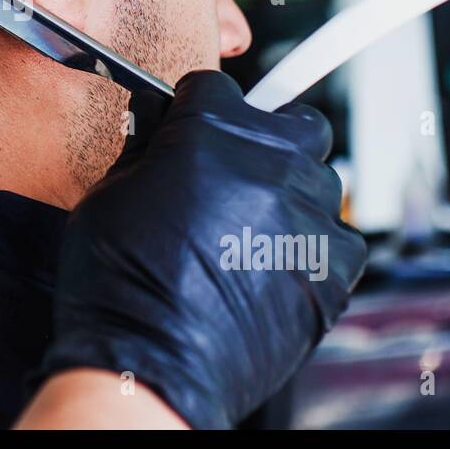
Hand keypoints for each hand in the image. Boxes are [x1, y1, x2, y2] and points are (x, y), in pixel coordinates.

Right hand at [37, 71, 367, 428]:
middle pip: (294, 123)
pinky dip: (312, 249)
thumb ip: (148, 150)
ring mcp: (309, 214)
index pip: (218, 87)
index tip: (192, 127)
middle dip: (270, 138)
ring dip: (291, 196)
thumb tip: (159, 137)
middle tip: (239, 169)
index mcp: (212, 129)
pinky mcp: (333, 268)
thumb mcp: (110, 192)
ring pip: (321, 182)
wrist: (151, 361)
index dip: (198, 109)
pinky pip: (339, 241)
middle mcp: (272, 161)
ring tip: (250, 231)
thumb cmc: (120, 284)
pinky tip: (272, 268)